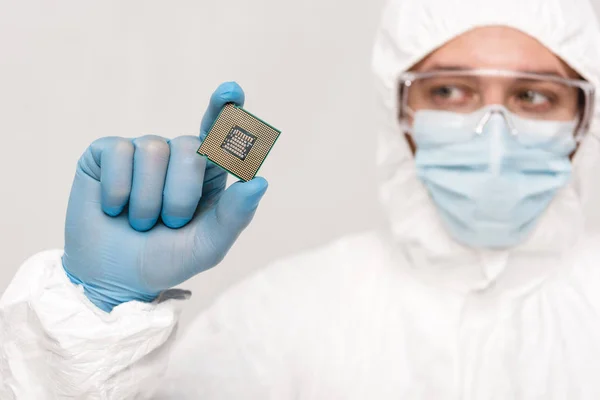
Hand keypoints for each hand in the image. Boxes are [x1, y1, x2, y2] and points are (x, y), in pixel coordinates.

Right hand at [62, 82, 267, 311]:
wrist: (115, 276)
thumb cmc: (167, 258)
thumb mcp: (207, 246)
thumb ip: (235, 216)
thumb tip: (259, 180)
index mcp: (208, 172)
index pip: (221, 132)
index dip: (226, 110)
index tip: (231, 93)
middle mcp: (177, 154)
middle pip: (190, 147)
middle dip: (180, 196)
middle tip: (168, 224)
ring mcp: (142, 150)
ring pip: (153, 150)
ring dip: (147, 200)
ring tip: (141, 221)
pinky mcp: (107, 152)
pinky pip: (119, 152)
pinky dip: (118, 190)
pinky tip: (113, 208)